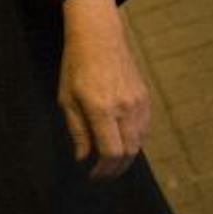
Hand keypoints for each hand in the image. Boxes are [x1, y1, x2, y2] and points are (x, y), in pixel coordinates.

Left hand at [60, 0, 148, 178]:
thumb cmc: (75, 67)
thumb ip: (77, 130)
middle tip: (103, 176)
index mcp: (101, 108)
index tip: (93, 176)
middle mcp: (125, 108)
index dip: (103, 170)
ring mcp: (139, 103)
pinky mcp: (145, 98)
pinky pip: (143, 128)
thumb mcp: (67, 99)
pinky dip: (134, 142)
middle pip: (129, 152)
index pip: (111, 151)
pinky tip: (121, 145)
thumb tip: (83, 157)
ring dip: (127, 158)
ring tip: (111, 165)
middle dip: (116, 169)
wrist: (99, 38)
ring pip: (139, 142)